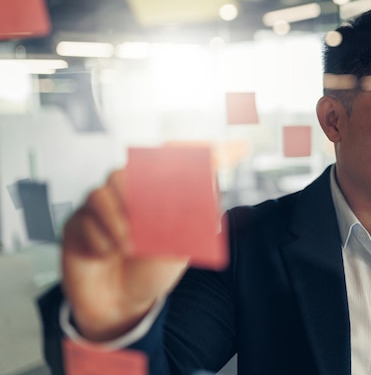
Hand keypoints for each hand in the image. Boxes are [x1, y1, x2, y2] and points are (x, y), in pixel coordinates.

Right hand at [61, 170, 188, 341]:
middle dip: (130, 192)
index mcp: (147, 200)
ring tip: (127, 247)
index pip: (149, 170)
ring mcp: (96, 213)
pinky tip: (106, 256)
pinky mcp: (75, 227)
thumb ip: (183, 229)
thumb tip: (194, 206)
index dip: (157, 166)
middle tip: (139, 217)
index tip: (166, 176)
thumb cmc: (149, 274)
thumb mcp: (176, 253)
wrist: (120, 306)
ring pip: (98, 195)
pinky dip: (98, 240)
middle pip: (119, 175)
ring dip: (114, 220)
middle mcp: (120, 201)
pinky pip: (81, 221)